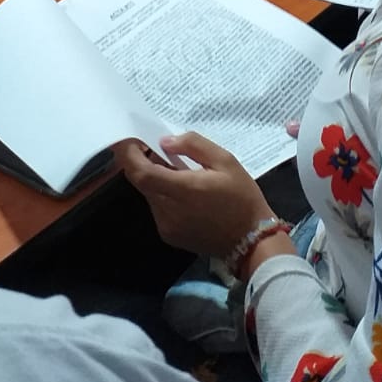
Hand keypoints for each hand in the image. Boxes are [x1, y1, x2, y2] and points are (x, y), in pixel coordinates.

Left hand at [117, 132, 274, 258]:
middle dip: (145, 164)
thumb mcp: (225, 161)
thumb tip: (165, 142)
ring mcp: (166, 226)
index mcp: (182, 190)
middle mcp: (168, 211)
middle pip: (142, 183)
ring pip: (150, 195)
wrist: (252, 241)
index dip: (129, 155)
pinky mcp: (169, 236)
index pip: (141, 173)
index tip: (131, 141)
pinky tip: (185, 194)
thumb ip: (193, 145)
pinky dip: (164, 196)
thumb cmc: (242, 197)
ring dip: (157, 181)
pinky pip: (158, 209)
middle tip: (161, 151)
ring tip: (180, 173)